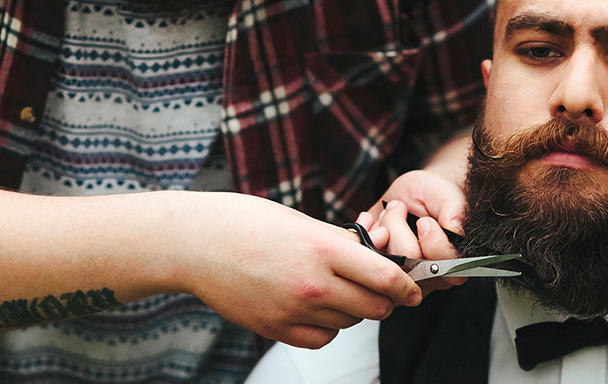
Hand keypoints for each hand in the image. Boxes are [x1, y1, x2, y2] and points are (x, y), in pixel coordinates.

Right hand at [169, 192, 421, 348]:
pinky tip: (315, 308)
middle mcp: (311, 284)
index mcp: (321, 249)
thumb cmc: (244, 222)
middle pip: (373, 307)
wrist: (194, 244)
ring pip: (349, 324)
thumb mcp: (300, 220)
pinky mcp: (275, 329)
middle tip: (379, 290)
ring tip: (335, 290)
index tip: (412, 289)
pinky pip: (322, 339)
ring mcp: (292, 311)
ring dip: (353, 311)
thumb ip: (341, 241)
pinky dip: (327, 327)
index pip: (384, 276)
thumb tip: (377, 251)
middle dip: (384, 300)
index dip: (406, 286)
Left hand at [360, 170, 467, 294]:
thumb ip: (454, 208)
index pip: (446, 269)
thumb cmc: (431, 197)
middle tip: (399, 207)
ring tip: (388, 212)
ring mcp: (399, 277)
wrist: (406, 197)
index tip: (425, 221)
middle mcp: (427, 276)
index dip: (434, 243)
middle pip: (410, 261)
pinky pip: (361, 257)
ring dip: (382, 227)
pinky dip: (363, 231)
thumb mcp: (444, 193)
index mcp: (452, 264)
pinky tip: (371, 220)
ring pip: (384, 259)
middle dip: (398, 226)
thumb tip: (456, 228)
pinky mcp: (375, 271)